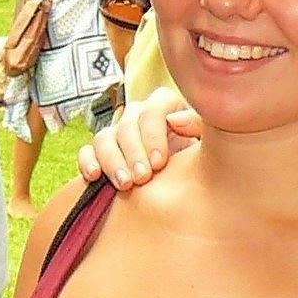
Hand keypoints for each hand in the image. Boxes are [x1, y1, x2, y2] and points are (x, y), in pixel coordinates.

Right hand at [78, 93, 199, 190]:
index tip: (160, 162)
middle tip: (142, 178)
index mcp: (166, 108)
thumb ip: (199, 126)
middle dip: (133, 153)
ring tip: (125, 184)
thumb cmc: (204, 162)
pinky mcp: (101, 153)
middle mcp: (138, 116)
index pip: (152, 109)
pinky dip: (87, 162)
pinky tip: (94, 177)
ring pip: (104, 136)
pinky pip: (86, 151)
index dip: (153, 135)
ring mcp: (118, 134)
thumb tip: (174, 121)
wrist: (189, 188)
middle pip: (126, 124)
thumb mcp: (210, 143)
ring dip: (112, 160)